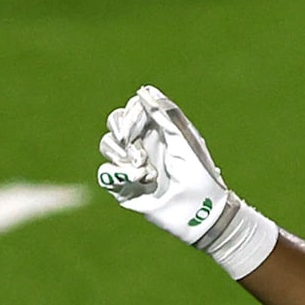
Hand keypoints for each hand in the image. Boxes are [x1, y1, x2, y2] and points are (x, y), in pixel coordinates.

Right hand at [97, 84, 277, 278]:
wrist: (198, 214)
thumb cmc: (199, 177)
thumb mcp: (183, 142)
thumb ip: (164, 116)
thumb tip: (144, 90)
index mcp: (159, 130)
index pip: (132, 109)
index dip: (131, 115)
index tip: (139, 126)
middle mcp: (143, 144)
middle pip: (114, 123)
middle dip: (123, 134)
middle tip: (140, 153)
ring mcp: (131, 163)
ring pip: (107, 145)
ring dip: (125, 158)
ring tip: (147, 173)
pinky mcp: (122, 184)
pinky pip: (105, 172)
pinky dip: (118, 175)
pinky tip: (140, 182)